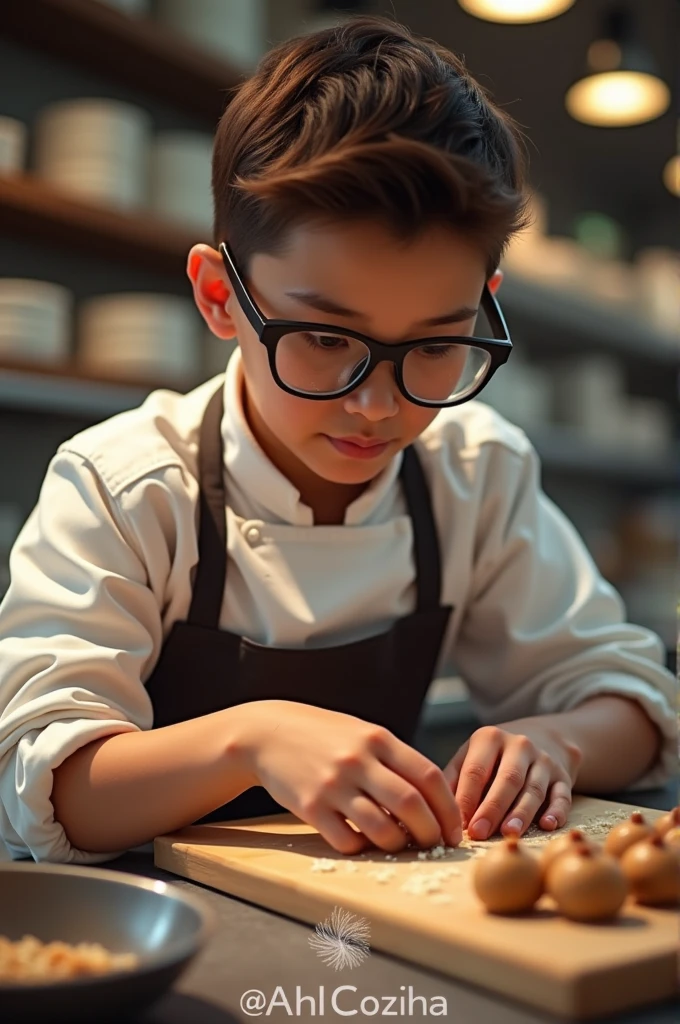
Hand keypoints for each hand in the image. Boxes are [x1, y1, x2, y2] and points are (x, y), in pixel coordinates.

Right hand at [232, 700, 462, 855]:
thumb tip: (432, 798)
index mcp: (378, 739)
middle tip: (433, 844)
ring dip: (398, 845)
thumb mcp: (363, 733)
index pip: (429, 777)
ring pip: (382, 829)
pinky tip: (362, 840)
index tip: (454, 828)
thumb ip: (395, 759)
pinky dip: (362, 847)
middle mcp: (358, 761)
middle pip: (411, 805)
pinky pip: (347, 841)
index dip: (448, 808)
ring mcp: (334, 785)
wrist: (268, 733)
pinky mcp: (311, 807)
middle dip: (430, 832)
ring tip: (399, 844)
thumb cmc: (324, 736)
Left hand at [442, 721, 582, 840]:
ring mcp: (544, 760)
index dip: (467, 797)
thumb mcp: (472, 754)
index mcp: (490, 738)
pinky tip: (548, 825)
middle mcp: (519, 745)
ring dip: (522, 813)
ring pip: (533, 789)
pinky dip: (557, 811)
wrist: (543, 737)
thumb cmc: (496, 755)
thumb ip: (455, 778)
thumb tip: (439, 809)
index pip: (476, 770)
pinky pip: (562, 795)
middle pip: (507, 779)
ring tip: (509, 833)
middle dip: (492, 808)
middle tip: (479, 833)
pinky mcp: (563, 776)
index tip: (458, 823)